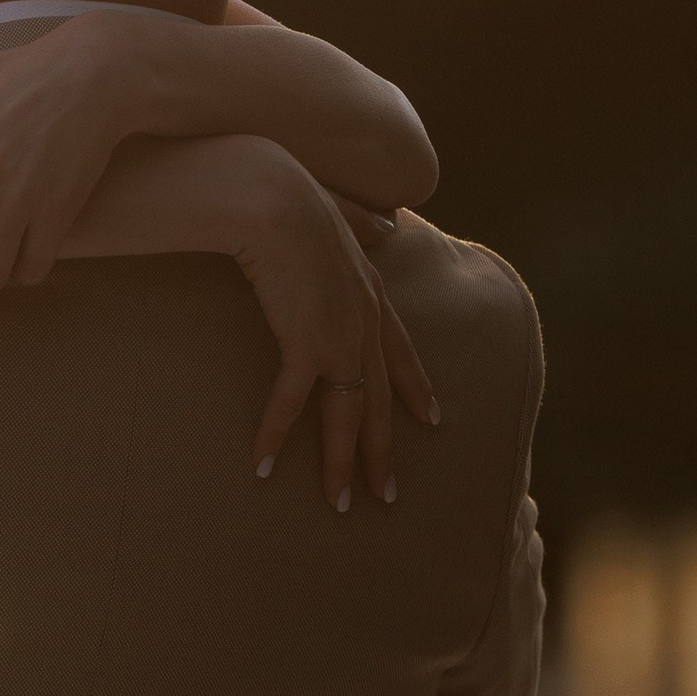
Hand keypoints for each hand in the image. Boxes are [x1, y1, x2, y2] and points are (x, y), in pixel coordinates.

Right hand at [226, 157, 437, 511]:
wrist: (269, 192)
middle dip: (382, 449)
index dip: (417, 387)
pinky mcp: (305, 340)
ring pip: (346, 412)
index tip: (433, 419)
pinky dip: (276, 433)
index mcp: (369, 289)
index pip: (401, 349)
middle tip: (386, 493)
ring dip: (340, 462)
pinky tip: (263, 465)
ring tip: (339, 503)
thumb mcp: (334, 209)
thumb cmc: (290, 192)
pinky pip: (291, 401)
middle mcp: (363, 318)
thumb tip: (386, 222)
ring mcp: (339, 333)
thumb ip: (360, 219)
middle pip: (378, 397)